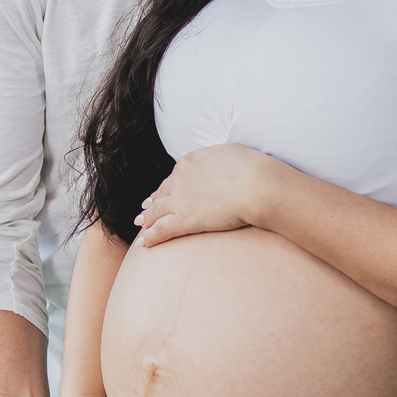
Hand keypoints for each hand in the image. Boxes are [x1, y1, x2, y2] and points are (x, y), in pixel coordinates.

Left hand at [135, 143, 281, 246]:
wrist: (256, 185)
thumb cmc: (251, 168)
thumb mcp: (229, 152)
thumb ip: (216, 159)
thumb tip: (219, 162)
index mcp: (190, 161)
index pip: (174, 177)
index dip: (167, 187)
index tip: (163, 193)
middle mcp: (180, 178)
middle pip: (161, 193)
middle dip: (152, 202)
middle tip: (145, 210)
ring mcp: (179, 199)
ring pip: (156, 211)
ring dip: (146, 219)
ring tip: (140, 225)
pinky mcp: (184, 219)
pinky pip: (160, 229)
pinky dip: (150, 236)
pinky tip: (143, 243)